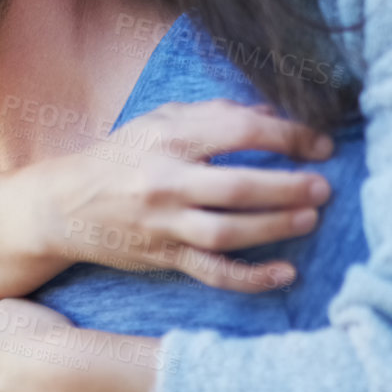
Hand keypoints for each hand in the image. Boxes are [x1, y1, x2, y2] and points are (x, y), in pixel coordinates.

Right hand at [36, 97, 333, 292]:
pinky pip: (213, 272)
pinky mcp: (165, 257)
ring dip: (275, 226)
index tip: (319, 143)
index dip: (287, 136)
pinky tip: (285, 273)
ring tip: (310, 218)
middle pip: (237, 186)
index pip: (239, 131)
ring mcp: (165, 223)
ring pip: (228, 231)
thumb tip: (272, 115)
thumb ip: (214, 114)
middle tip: (324, 186)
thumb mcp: (160, 120)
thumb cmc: (122, 155)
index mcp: (170, 137)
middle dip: (288, 187)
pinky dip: (251, 277)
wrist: (68, 203)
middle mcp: (167, 180)